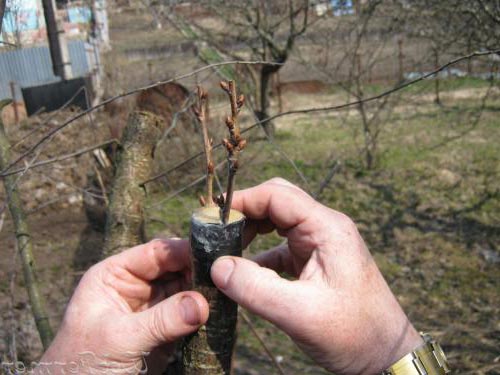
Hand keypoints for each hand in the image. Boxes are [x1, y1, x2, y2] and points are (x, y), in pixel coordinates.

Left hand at [36, 239, 208, 373]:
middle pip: (175, 268)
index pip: (155, 253)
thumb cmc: (82, 365)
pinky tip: (220, 311)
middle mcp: (136, 287)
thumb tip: (202, 304)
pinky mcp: (164, 331)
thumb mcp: (119, 338)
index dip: (183, 250)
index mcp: (115, 275)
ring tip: (227, 294)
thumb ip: (160, 320)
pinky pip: (189, 315)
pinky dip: (204, 313)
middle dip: (198, 272)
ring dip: (204, 292)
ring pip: (186, 290)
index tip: (212, 254)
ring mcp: (152, 309)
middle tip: (225, 277)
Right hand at [211, 178, 422, 373]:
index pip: (277, 195)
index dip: (242, 201)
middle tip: (217, 234)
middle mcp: (324, 228)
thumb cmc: (354, 333)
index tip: (212, 218)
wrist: (385, 354)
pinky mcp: (315, 260)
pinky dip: (259, 254)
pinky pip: (281, 246)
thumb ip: (255, 288)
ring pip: (277, 221)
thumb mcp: (300, 313)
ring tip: (226, 251)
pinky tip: (244, 273)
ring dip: (251, 232)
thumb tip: (217, 266)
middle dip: (245, 213)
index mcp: (327, 228)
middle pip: (276, 201)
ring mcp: (320, 243)